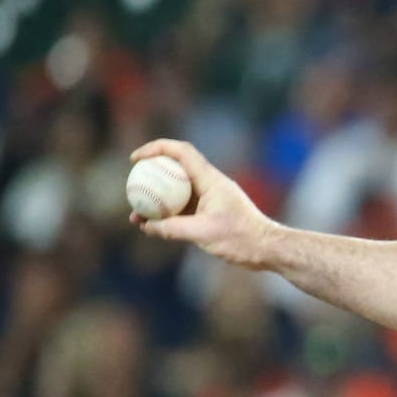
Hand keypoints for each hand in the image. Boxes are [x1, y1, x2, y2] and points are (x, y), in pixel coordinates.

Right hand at [129, 139, 278, 268]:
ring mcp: (210, 197)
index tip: (135, 159)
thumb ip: (172, 228)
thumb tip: (146, 226)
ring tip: (136, 215)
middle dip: (150, 174)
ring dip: (156, 199)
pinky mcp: (210, 212)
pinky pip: (183, 208)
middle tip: (130, 186)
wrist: (266, 248)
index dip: (156, 148)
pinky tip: (153, 227)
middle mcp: (210, 184)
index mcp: (210, 179)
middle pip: (175, 169)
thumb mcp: (202, 233)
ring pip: (177, 191)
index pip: (181, 152)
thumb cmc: (240, 238)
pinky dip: (167, 214)